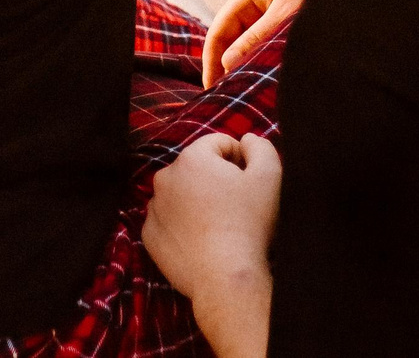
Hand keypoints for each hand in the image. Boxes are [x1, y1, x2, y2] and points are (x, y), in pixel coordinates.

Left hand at [143, 131, 281, 350]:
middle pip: (197, 168)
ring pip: (180, 194)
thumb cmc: (248, 225)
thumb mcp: (269, 177)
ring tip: (219, 226)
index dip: (239, 160)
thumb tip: (247, 140)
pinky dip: (183, 225)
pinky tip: (202, 241)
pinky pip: (168, 220)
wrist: (224, 278)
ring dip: (197, 202)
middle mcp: (165, 177)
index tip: (248, 185)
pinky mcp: (149, 235)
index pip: (219, 145)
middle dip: (216, 180)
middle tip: (235, 207)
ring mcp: (154, 207)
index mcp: (192, 158)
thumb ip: (261, 148)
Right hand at [203, 0, 319, 86]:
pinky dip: (262, 60)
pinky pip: (266, 44)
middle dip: (226, 65)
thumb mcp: (285, 16)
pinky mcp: (285, 22)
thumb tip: (227, 64)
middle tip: (225, 96)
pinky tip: (264, 79)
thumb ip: (256, 39)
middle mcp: (256, 2)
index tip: (210, 86)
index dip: (211, 58)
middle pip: (231, 38)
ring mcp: (270, 12)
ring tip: (243, 92)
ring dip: (246, 64)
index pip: (219, 29)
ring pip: (249, 43)